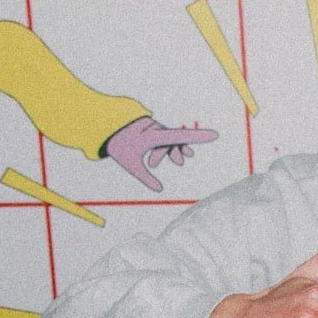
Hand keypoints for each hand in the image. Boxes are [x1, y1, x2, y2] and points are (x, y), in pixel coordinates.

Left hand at [104, 116, 218, 192]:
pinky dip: (166, 146)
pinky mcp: (152, 127)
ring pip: (167, 140)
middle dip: (171, 153)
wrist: (102, 127)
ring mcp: (155, 127)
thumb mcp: (131, 165)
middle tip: (170, 164)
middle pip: (172, 142)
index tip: (215, 135)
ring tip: (157, 163)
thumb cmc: (117, 146)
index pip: (180, 137)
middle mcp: (156, 128)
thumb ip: (146, 177)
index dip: (199, 137)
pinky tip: (173, 154)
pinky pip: (164, 136)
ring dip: (166, 152)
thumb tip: (159, 190)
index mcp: (153, 136)